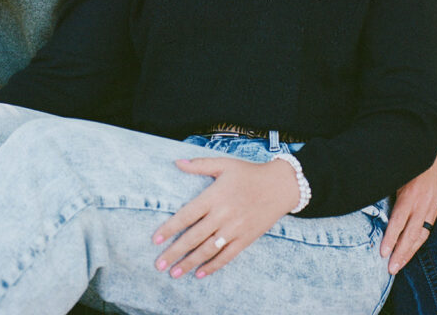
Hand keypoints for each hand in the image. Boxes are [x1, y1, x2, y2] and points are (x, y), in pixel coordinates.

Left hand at [152, 155, 298, 279]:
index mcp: (214, 196)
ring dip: (189, 263)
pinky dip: (213, 266)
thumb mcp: (224, 164)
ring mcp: (235, 229)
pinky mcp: (246, 239)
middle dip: (174, 252)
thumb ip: (200, 165)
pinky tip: (200, 273)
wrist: (280, 185)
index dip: (170, 228)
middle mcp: (223, 214)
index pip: (187, 215)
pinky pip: (227, 256)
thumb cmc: (249, 173)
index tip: (155, 239)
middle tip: (159, 264)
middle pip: (194, 237)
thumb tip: (177, 162)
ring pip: (208, 250)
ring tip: (175, 273)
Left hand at [381, 151, 436, 274]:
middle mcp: (423, 203)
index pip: (399, 222)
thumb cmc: (404, 162)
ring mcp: (433, 205)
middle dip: (400, 253)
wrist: (428, 149)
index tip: (383, 253)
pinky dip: (419, 242)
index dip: (391, 239)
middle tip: (391, 269)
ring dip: (410, 252)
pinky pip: (428, 228)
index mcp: (410, 195)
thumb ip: (387, 193)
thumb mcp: (393, 175)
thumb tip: (373, 211)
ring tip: (399, 265)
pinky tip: (411, 250)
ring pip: (421, 235)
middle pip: (411, 234)